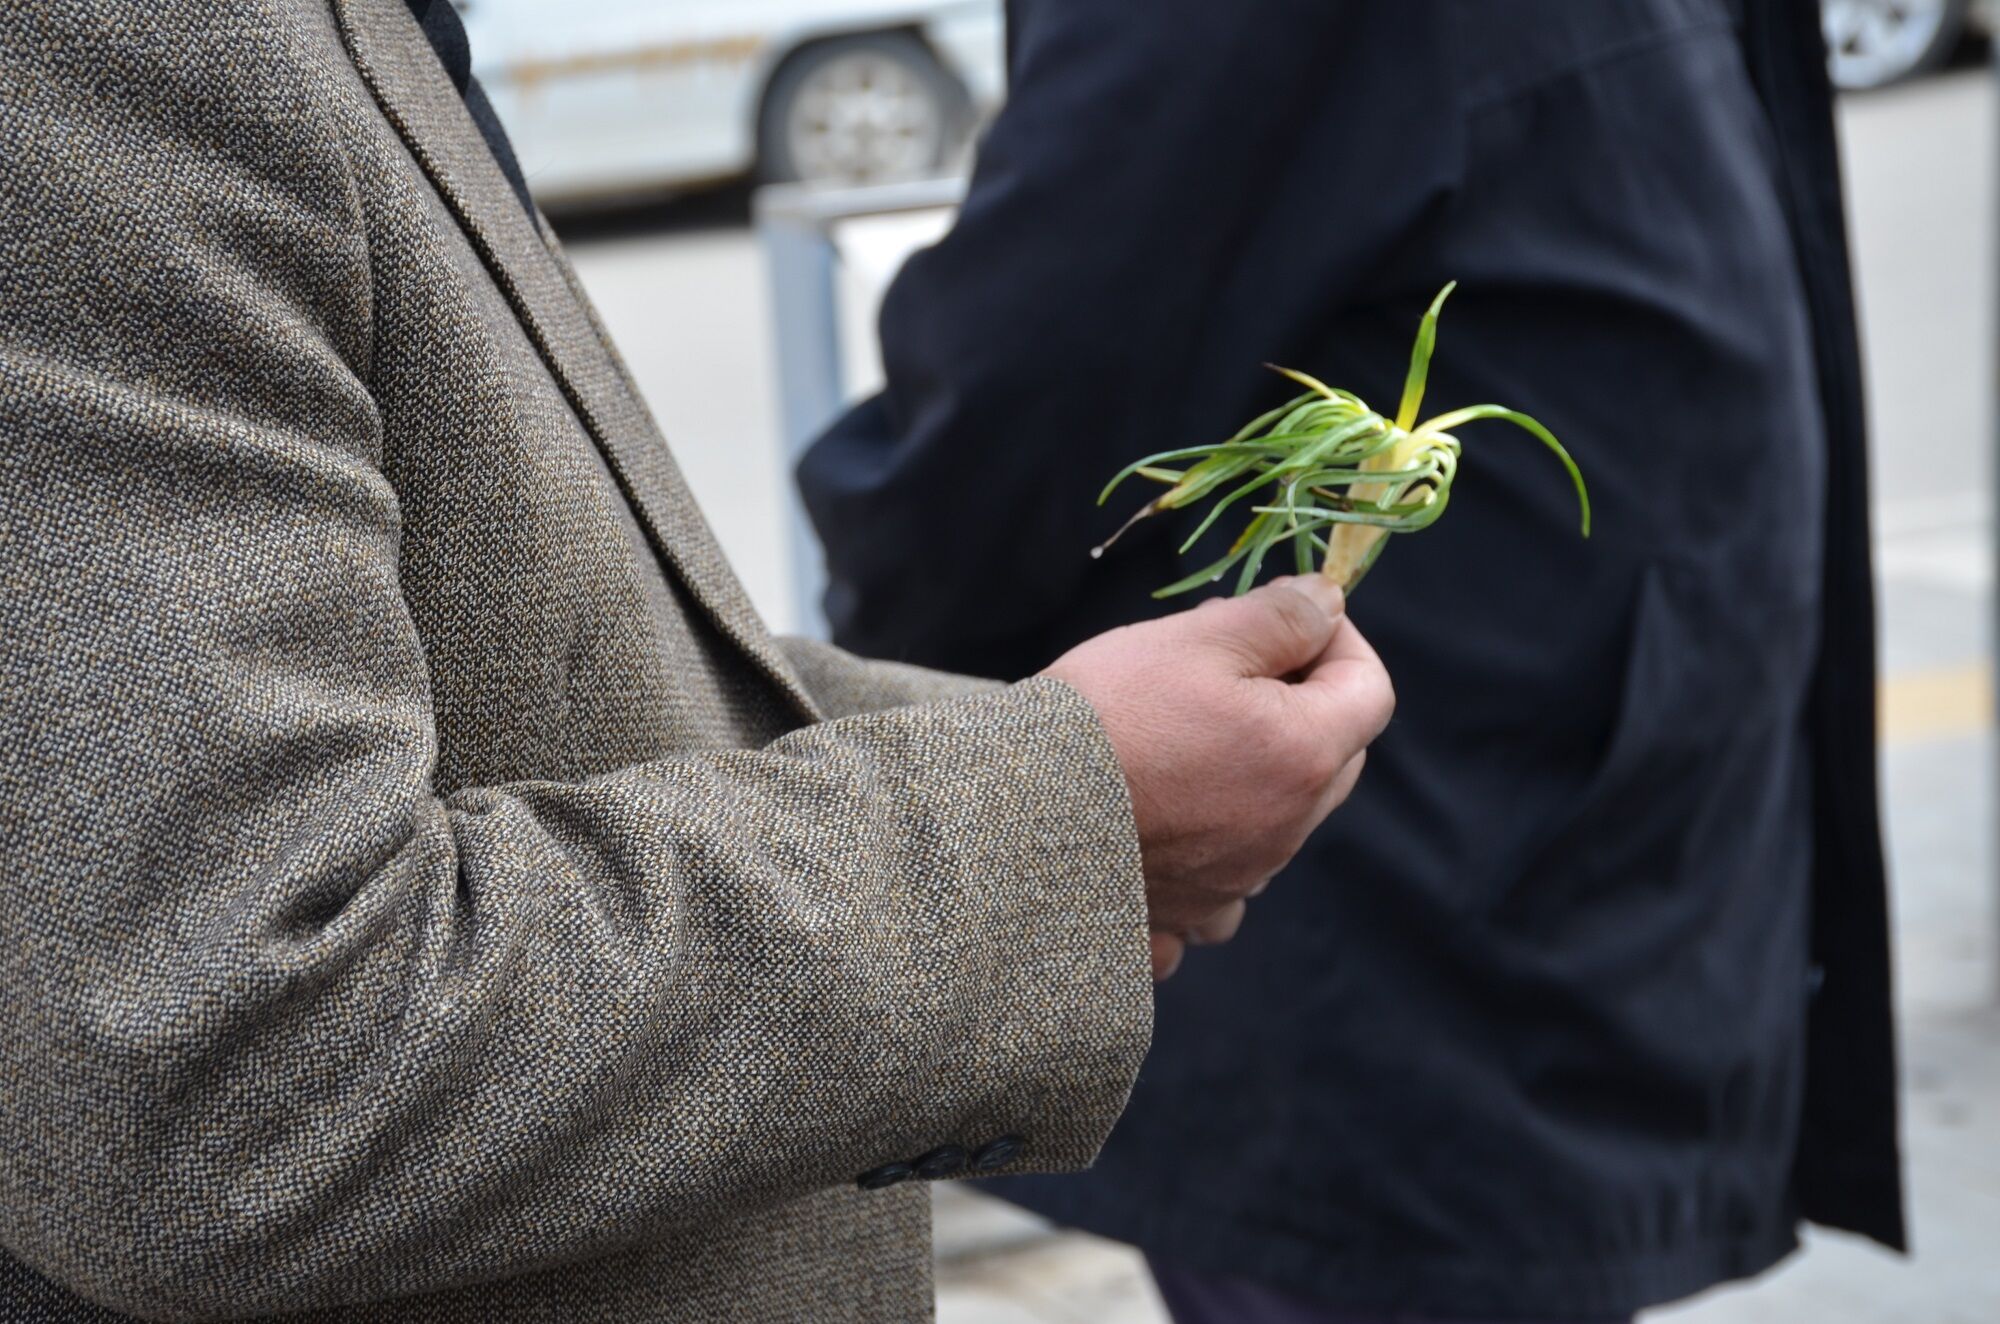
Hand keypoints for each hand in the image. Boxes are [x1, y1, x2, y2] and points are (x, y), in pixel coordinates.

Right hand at [1042, 577, 1393, 979]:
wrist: (1013, 815)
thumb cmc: (1107, 716)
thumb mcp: (1195, 638)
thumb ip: (1278, 618)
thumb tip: (1328, 602)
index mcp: (1304, 756)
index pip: (1372, 690)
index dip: (1338, 640)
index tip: (1283, 618)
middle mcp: (1287, 830)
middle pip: (1333, 755)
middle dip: (1299, 700)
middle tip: (1224, 662)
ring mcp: (1239, 881)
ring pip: (1280, 815)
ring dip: (1256, 770)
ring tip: (1182, 732)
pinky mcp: (1187, 915)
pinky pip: (1224, 888)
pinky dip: (1210, 852)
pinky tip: (1166, 823)